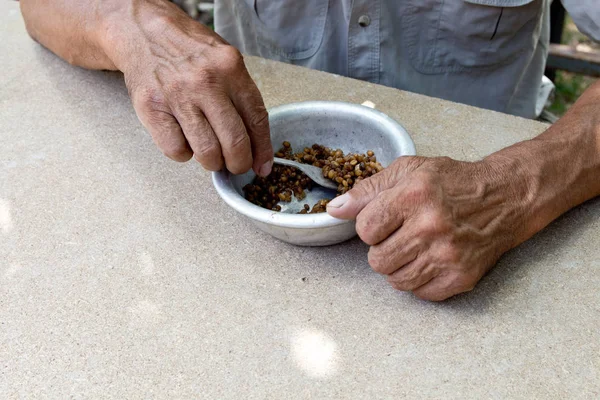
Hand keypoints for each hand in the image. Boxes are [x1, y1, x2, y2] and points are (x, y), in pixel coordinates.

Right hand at [104, 1, 272, 174]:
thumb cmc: (190, 52)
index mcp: (231, 69)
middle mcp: (206, 82)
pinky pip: (176, 150)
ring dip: (212, 162)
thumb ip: (243, 99)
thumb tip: (257, 146)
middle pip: (234, 142)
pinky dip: (184, 154)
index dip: (262, 150)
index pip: (256, 120)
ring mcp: (178, 96)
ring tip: (211, 154)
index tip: (262, 166)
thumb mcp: (226, 62)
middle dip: (239, 163)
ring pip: (207, 152)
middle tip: (235, 164)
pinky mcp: (152, 109)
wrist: (145, 33)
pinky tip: (184, 139)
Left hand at [327, 156, 527, 300]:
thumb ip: (367, 190)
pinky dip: (419, 279)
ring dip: (399, 265)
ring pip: (395, 280)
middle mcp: (431, 227)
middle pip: (377, 260)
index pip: (365, 229)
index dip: (370, 225)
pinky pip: (419, 293)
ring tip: (415, 246)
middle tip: (401, 234)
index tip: (385, 219)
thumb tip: (334, 209)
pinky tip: (430, 259)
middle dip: (382, 247)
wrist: (505, 198)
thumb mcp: (408, 171)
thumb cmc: (453, 182)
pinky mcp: (461, 277)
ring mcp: (448, 256)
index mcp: (413, 196)